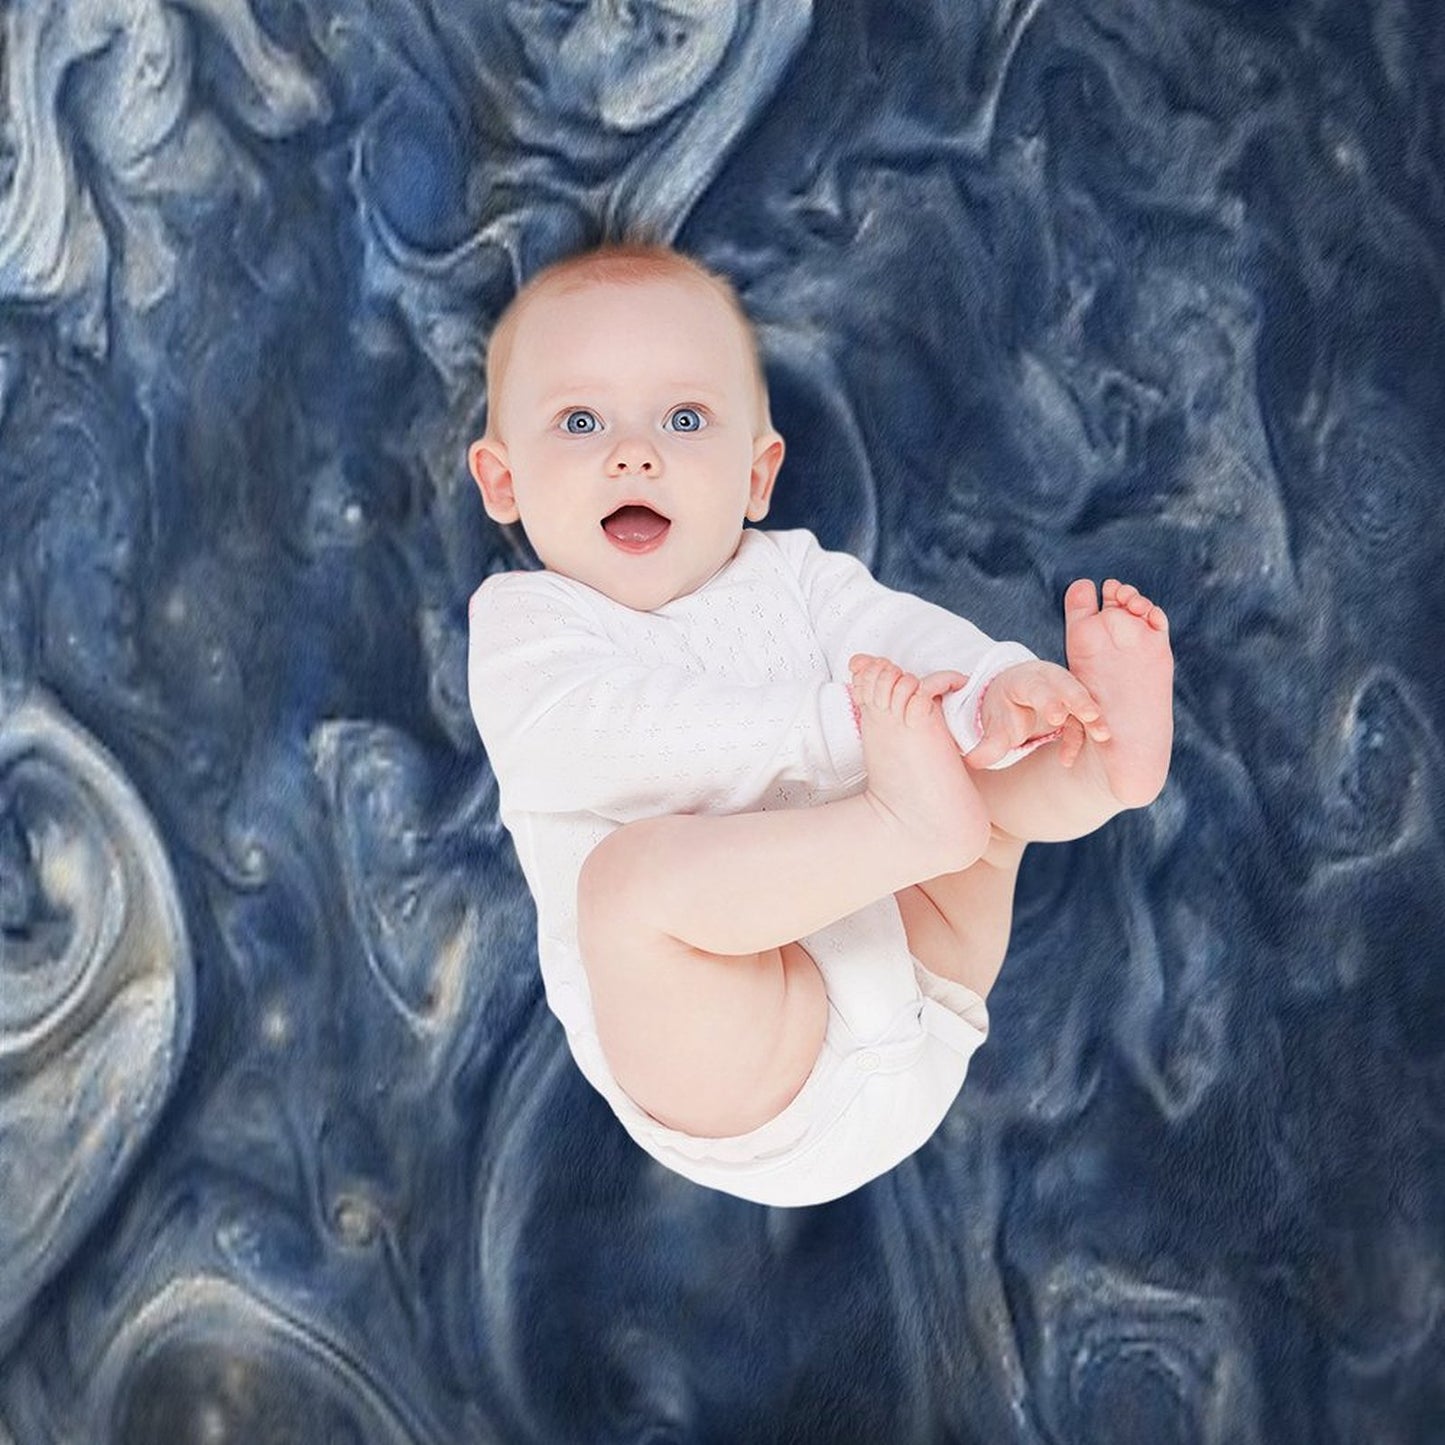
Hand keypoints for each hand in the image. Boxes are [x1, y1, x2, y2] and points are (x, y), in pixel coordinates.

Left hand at [964, 660, 1109, 770]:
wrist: (1014, 697)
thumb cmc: (1004, 709)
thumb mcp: (995, 725)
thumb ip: (987, 745)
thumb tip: (972, 762)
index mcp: (1024, 680)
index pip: (1037, 687)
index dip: (1048, 700)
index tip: (1057, 717)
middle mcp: (1048, 681)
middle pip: (1067, 686)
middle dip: (1079, 700)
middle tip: (1091, 716)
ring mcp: (1065, 691)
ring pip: (1083, 700)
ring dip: (1093, 717)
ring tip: (1103, 735)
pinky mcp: (1076, 706)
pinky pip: (1082, 721)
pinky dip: (1080, 738)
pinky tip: (1065, 760)